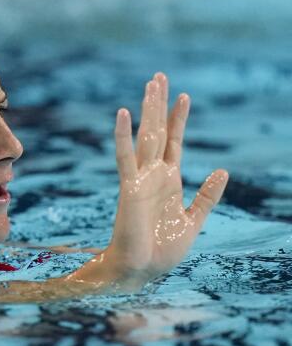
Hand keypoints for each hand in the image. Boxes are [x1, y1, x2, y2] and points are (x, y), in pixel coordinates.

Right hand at [75, 73, 227, 290]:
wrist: (141, 269)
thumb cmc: (163, 249)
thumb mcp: (194, 220)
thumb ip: (206, 196)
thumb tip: (222, 171)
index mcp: (170, 180)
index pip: (175, 142)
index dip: (179, 119)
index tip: (184, 95)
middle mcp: (154, 173)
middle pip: (158, 131)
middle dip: (160, 104)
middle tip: (160, 76)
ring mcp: (141, 178)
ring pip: (146, 136)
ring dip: (148, 110)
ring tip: (151, 85)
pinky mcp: (130, 187)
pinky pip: (125, 156)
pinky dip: (123, 135)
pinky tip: (123, 114)